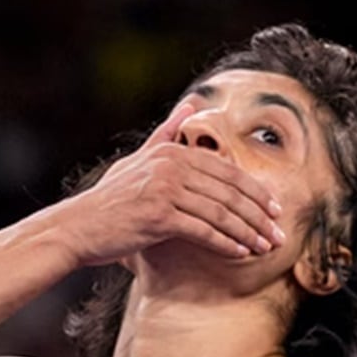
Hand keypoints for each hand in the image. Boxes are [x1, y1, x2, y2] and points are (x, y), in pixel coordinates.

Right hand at [60, 104, 285, 265]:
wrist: (77, 227)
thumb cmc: (109, 200)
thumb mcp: (137, 160)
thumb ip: (165, 133)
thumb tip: (191, 104)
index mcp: (170, 151)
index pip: (227, 170)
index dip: (255, 191)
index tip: (274, 210)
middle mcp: (170, 165)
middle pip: (229, 191)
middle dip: (259, 214)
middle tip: (279, 233)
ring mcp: (165, 189)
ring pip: (221, 212)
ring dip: (249, 232)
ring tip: (266, 247)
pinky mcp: (159, 216)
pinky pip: (204, 230)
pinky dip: (227, 243)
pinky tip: (242, 253)